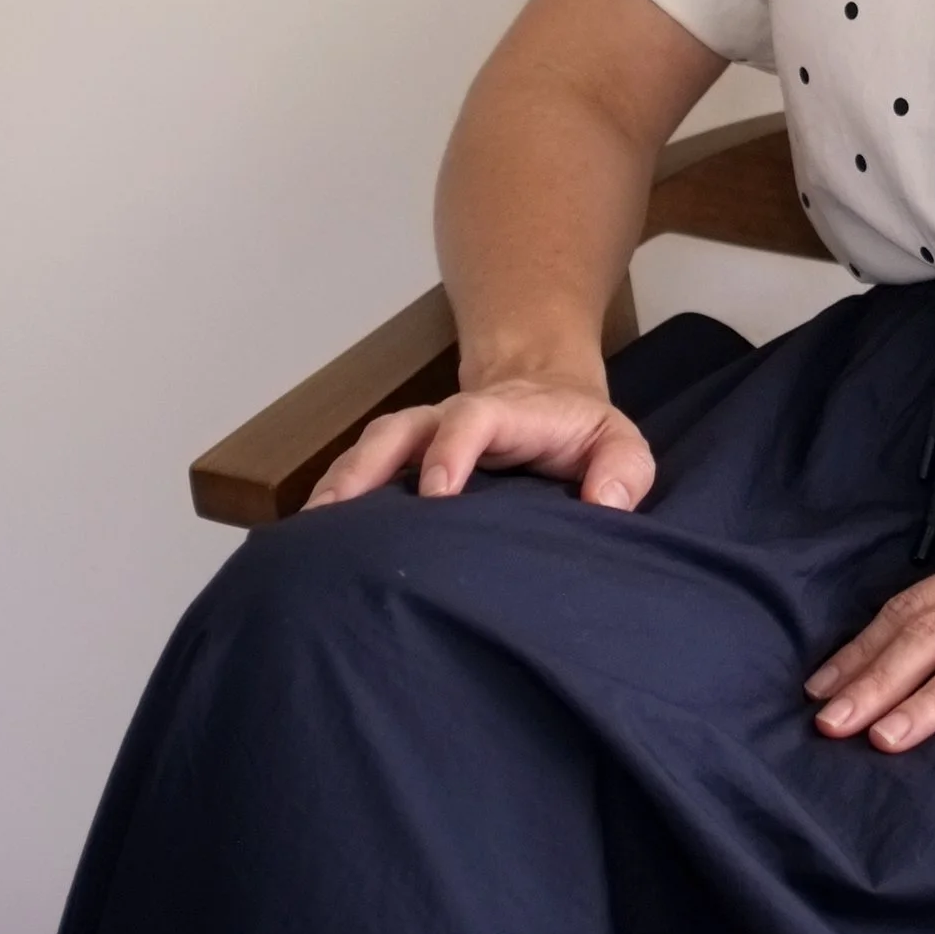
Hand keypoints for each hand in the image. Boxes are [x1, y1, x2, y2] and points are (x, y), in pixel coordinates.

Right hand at [303, 370, 655, 509]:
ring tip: (311, 533)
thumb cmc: (582, 432)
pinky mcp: (405, 460)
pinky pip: (363, 469)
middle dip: (368, 466)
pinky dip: (337, 495)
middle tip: (339, 514)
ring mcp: (423, 437)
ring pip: (372, 447)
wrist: (547, 394)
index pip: (472, 418)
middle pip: (400, 428)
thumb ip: (623, 470)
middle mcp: (453, 419)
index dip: (452, 448)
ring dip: (341, 483)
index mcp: (506, 414)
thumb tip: (605, 505)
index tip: (436, 494)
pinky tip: (313, 539)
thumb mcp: (619, 443)